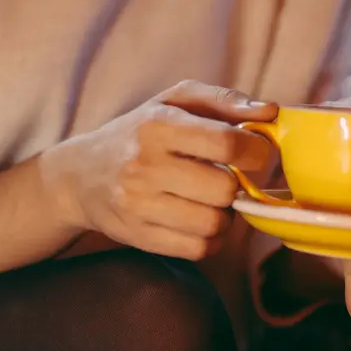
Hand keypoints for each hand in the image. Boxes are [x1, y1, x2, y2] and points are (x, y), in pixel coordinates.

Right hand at [41, 81, 275, 260]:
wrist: (80, 176)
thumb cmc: (140, 132)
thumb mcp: (175, 101)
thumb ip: (225, 101)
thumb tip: (270, 112)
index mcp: (158, 125)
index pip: (226, 143)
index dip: (256, 151)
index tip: (256, 153)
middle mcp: (144, 165)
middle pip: (224, 189)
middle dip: (236, 186)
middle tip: (227, 178)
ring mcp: (138, 205)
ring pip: (214, 223)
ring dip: (224, 215)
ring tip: (211, 201)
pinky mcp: (138, 236)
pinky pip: (198, 249)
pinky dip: (209, 239)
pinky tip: (199, 221)